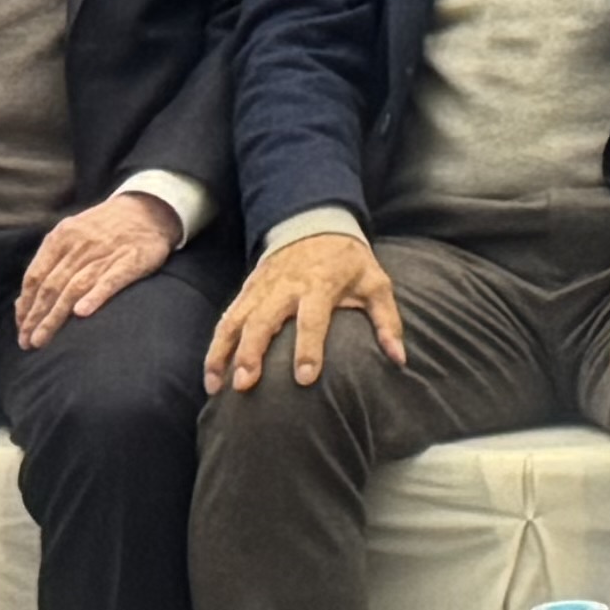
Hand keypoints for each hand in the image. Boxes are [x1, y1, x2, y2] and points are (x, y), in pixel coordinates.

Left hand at [12, 187, 182, 343]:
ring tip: (42, 340)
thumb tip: (23, 300)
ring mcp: (104, 253)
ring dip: (55, 317)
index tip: (20, 327)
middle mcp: (79, 245)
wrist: (149, 208)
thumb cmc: (105, 228)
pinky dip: (94, 296)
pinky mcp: (130, 261)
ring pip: (73, 288)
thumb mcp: (73, 233)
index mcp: (62, 237)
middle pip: (50, 286)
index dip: (25, 304)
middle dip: (35, 317)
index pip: (35, 276)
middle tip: (26, 343)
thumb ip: (50, 262)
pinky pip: (109, 281)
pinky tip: (82, 313)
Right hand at [211, 230, 408, 390]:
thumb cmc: (349, 261)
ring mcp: (263, 288)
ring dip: (224, 353)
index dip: (309, 348)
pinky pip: (228, 317)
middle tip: (245, 384)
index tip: (304, 378)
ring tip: (216, 386)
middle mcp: (286, 287)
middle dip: (253, 352)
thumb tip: (400, 358)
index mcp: (320, 285)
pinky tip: (210, 373)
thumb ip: (387, 321)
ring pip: (237, 320)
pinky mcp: (248, 289)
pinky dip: (216, 345)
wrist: (316, 223)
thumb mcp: (375, 283)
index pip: (313, 319)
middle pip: (265, 320)